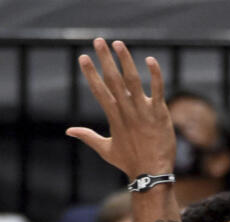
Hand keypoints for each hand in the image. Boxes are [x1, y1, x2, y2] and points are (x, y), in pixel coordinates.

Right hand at [66, 39, 174, 178]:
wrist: (152, 173)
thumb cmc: (130, 162)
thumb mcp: (106, 150)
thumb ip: (88, 136)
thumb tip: (69, 131)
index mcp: (113, 117)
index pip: (99, 90)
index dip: (90, 73)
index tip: (82, 57)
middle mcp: (126, 111)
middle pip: (113, 80)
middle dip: (104, 59)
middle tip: (97, 41)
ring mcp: (143, 111)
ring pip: (133, 81)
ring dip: (125, 61)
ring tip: (118, 43)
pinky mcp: (160, 113)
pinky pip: (158, 90)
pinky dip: (155, 75)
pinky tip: (150, 60)